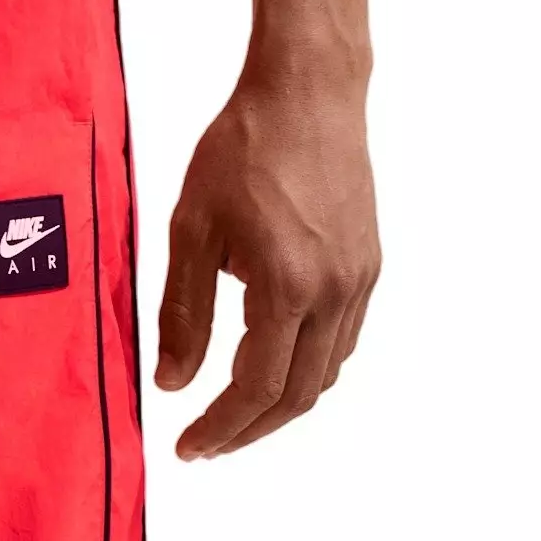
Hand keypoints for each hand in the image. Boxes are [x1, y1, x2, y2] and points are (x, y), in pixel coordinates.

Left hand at [155, 69, 378, 457]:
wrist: (308, 93)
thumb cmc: (242, 150)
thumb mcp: (191, 230)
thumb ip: (183, 313)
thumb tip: (172, 384)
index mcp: (287, 288)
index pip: (256, 388)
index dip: (219, 428)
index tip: (188, 447)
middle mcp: (335, 293)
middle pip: (297, 396)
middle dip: (248, 431)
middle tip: (207, 446)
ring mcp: (359, 281)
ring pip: (326, 374)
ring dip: (280, 406)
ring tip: (234, 416)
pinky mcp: (368, 266)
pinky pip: (342, 342)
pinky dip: (308, 370)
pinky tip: (273, 366)